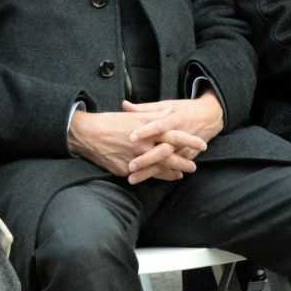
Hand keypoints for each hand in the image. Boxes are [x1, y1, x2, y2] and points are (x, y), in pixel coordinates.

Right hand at [69, 110, 205, 183]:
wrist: (88, 134)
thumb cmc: (110, 122)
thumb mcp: (134, 115)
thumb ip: (153, 115)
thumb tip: (169, 112)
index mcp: (147, 129)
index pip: (174, 135)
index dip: (189, 141)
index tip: (202, 145)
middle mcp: (144, 144)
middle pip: (170, 156)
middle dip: (184, 162)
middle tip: (194, 166)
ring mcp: (135, 158)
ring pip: (159, 168)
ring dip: (172, 172)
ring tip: (182, 174)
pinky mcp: (125, 169)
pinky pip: (144, 175)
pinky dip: (155, 176)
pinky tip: (161, 178)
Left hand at [124, 96, 221, 182]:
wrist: (210, 116)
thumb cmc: (184, 110)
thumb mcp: (166, 105)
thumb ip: (145, 108)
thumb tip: (125, 105)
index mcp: (175, 119)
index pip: (160, 125)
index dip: (147, 131)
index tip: (132, 136)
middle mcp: (181, 135)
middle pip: (163, 149)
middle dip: (147, 158)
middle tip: (131, 165)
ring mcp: (185, 148)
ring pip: (165, 163)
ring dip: (150, 171)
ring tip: (133, 178)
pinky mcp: (187, 157)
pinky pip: (172, 169)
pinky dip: (159, 176)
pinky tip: (145, 180)